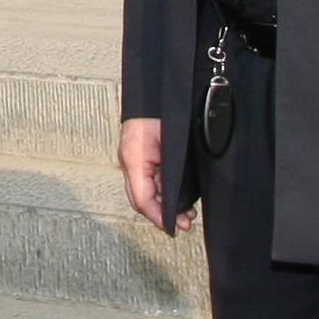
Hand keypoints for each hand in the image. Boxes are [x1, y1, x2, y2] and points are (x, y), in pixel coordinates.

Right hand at [119, 116, 183, 232]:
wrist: (158, 90)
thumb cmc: (162, 109)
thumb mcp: (170, 146)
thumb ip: (171, 175)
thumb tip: (176, 200)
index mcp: (133, 158)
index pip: (141, 199)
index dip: (158, 217)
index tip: (173, 228)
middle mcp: (131, 161)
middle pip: (142, 199)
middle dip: (163, 215)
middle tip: (184, 223)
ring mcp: (135, 158)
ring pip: (148, 191)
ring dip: (166, 204)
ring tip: (187, 213)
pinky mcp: (143, 155)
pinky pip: (151, 180)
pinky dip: (165, 191)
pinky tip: (179, 196)